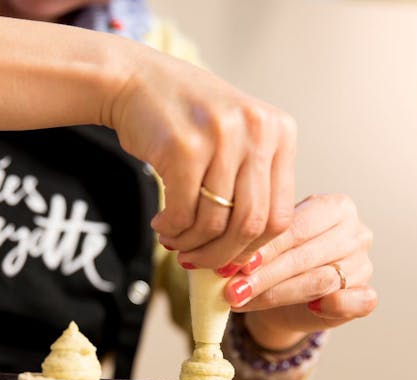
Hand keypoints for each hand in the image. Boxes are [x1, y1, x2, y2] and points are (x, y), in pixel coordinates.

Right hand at [109, 46, 295, 268]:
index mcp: (279, 132)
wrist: (136, 81)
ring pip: (216, 223)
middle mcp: (257, 131)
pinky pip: (184, 213)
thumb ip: (250, 184)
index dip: (254, 249)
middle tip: (199, 262)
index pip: (280, 215)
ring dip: (192, 244)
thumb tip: (248, 253)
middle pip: (250, 224)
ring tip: (176, 242)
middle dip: (222, 255)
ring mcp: (222, 137)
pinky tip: (162, 224)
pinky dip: (173, 230)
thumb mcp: (235, 138)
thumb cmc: (187, 119)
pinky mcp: (185, 147)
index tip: (231, 260)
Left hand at [223, 194, 376, 350]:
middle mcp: (355, 232)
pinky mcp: (367, 294)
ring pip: (322, 280)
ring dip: (280, 294)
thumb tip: (229, 264)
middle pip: (307, 255)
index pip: (297, 228)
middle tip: (232, 290)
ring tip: (246, 302)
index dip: (263, 249)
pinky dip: (335, 305)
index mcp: (335, 206)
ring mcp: (364, 263)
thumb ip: (259, 247)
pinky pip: (359, 301)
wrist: (289, 296)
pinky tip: (312, 308)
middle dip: (265, 275)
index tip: (231, 265)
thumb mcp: (270, 244)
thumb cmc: (280, 259)